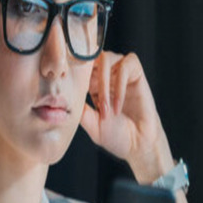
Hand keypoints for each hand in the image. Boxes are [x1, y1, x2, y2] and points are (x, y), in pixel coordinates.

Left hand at [79, 50, 171, 181]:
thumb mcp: (91, 124)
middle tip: (87, 97)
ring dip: (102, 82)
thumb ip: (80, 109)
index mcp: (93, 85)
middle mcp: (107, 76)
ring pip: (106, 58)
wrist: (138, 145)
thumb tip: (64, 99)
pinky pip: (126, 65)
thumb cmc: (116, 136)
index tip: (69, 86)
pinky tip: (118, 105)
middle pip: (90, 57)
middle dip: (86, 75)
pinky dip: (119, 85)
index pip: (80, 67)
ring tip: (106, 108)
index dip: (73, 71)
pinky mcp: (137, 73)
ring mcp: (122, 73)